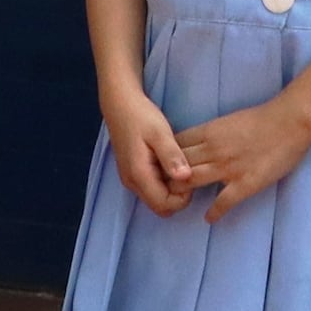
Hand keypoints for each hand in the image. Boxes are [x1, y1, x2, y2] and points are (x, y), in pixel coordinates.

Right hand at [102, 88, 198, 215]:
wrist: (120, 104)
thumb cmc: (141, 116)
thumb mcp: (160, 133)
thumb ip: (171, 156)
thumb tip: (185, 178)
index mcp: (139, 175)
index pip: (164, 206)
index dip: (182, 198)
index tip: (191, 176)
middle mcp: (132, 183)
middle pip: (160, 206)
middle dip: (178, 196)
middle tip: (186, 171)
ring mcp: (130, 179)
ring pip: (156, 198)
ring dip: (171, 189)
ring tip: (179, 165)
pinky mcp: (132, 173)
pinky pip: (151, 188)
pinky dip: (164, 182)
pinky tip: (169, 163)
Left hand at [173, 95, 310, 216]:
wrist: (290, 122)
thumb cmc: (262, 119)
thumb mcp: (229, 121)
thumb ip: (212, 134)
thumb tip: (198, 145)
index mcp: (209, 132)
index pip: (175, 145)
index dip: (164, 157)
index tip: (161, 166)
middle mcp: (213, 150)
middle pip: (177, 165)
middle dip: (166, 177)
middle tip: (161, 188)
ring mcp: (227, 168)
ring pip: (191, 182)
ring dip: (181, 193)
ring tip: (179, 202)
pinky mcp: (244, 184)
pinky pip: (223, 202)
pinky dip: (213, 212)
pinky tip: (209, 218)